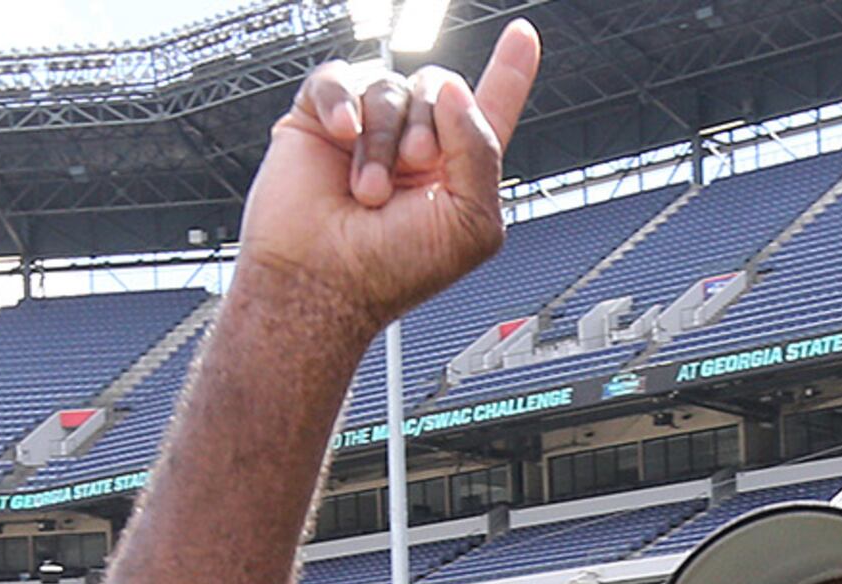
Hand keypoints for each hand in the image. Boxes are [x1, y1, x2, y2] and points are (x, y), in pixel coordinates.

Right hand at [235, 21, 542, 342]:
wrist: (318, 287)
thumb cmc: (391, 273)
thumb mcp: (470, 223)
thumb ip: (480, 150)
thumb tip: (452, 91)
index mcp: (456, 171)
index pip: (488, 110)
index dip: (510, 72)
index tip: (523, 38)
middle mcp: (412, 146)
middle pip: (439, 86)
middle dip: (430, 124)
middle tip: (414, 167)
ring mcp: (365, 132)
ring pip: (389, 85)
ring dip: (382, 139)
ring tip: (369, 191)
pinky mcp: (318, 122)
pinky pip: (337, 78)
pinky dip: (341, 102)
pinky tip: (341, 136)